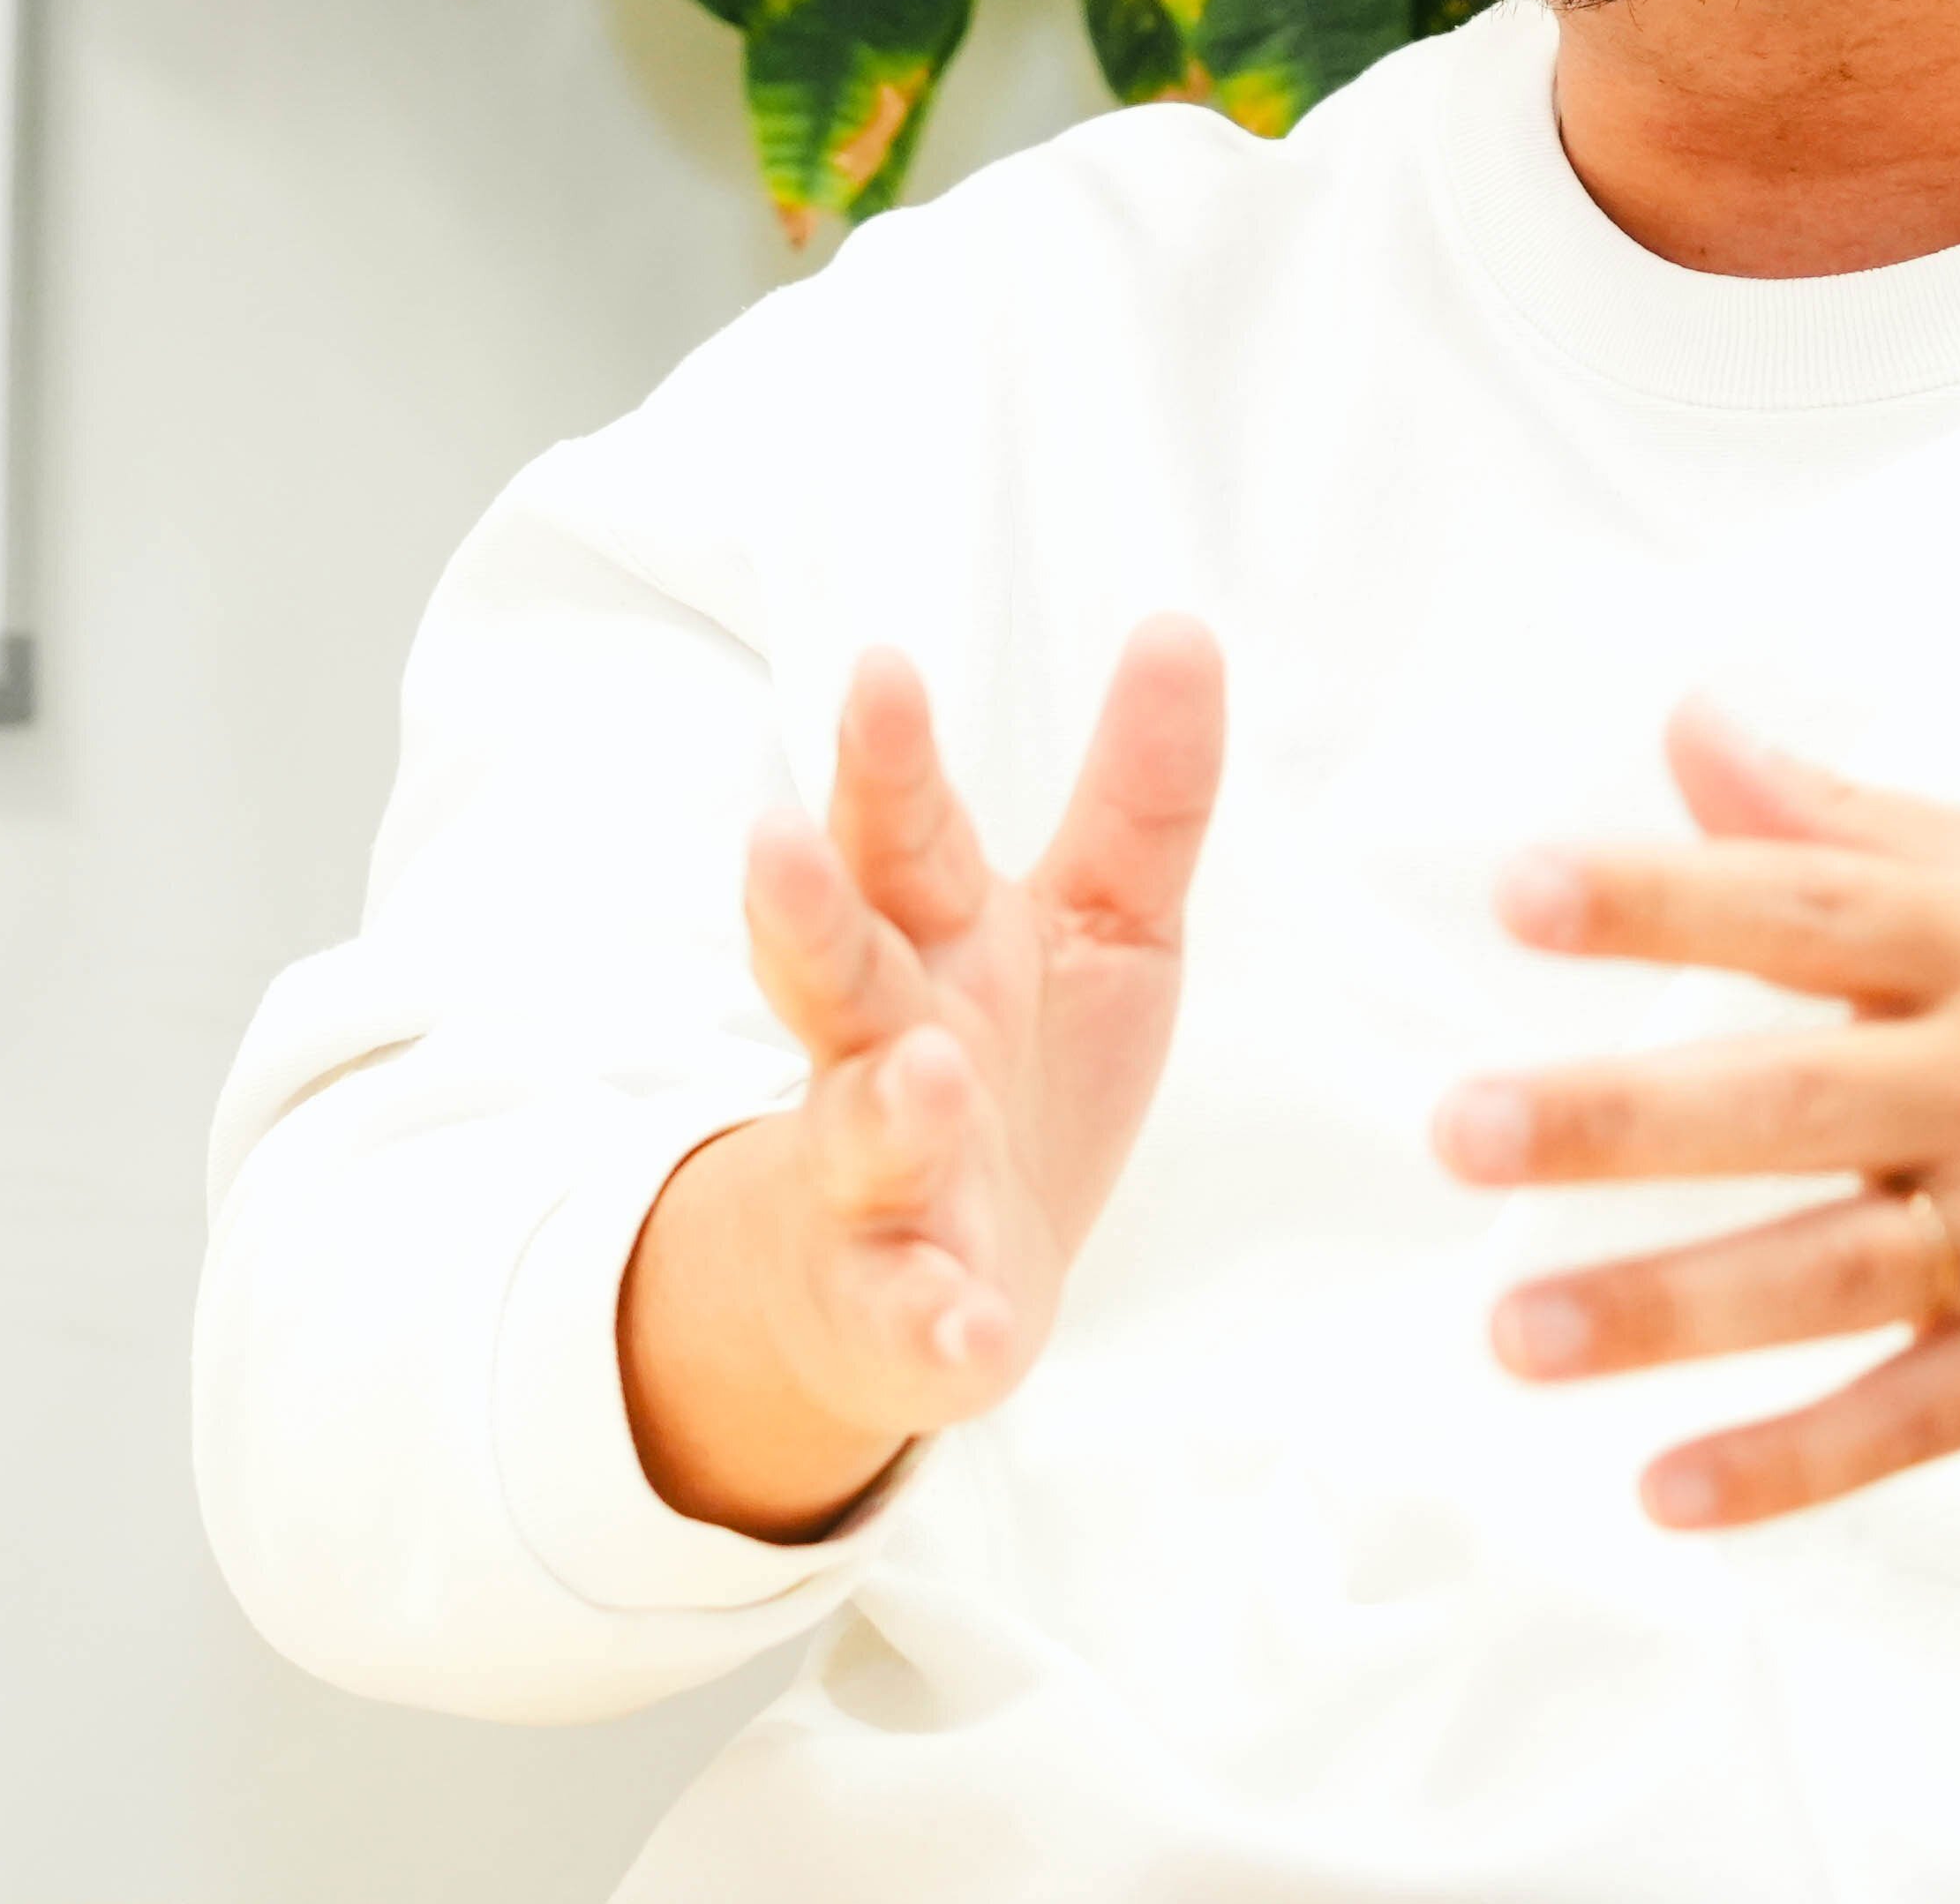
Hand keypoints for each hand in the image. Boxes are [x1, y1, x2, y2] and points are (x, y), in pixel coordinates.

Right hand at [616, 620, 1227, 1540]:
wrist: (930, 1275)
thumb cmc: (1011, 1066)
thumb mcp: (1094, 923)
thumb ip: (1139, 794)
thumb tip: (1181, 626)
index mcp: (932, 936)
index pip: (901, 831)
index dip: (887, 758)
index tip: (883, 671)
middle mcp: (884, 1043)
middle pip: (836, 963)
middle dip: (806, 906)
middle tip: (777, 837)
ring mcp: (877, 1181)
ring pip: (861, 1133)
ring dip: (884, 1105)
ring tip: (922, 1071)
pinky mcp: (901, 1312)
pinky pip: (912, 1322)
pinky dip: (936, 1328)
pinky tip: (972, 1332)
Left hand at [1434, 699, 1959, 1553]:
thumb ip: (1853, 822)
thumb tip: (1691, 732)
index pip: (1800, 904)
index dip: (1659, 897)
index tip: (1521, 892)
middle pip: (1787, 1094)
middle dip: (1619, 1116)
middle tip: (1462, 1128)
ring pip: (1826, 1273)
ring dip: (1664, 1309)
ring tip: (1512, 1330)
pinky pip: (1909, 1418)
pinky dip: (1791, 1464)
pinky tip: (1664, 1489)